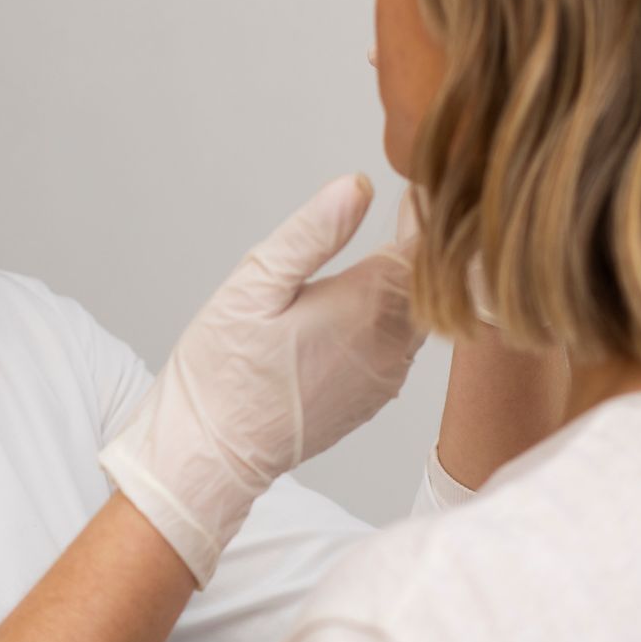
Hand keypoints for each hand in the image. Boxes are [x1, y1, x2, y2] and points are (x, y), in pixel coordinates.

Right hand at [99, 174, 427, 585]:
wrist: (213, 455)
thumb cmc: (223, 370)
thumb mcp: (255, 285)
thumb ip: (312, 233)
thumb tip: (357, 185)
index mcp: (366, 305)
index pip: (423, 246)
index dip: (425, 214)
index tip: (418, 186)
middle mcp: (390, 344)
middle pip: (428, 282)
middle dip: (421, 246)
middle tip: (412, 207)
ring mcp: (385, 377)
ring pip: (416, 316)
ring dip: (407, 285)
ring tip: (391, 248)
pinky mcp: (371, 399)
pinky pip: (399, 347)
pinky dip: (391, 319)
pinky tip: (362, 307)